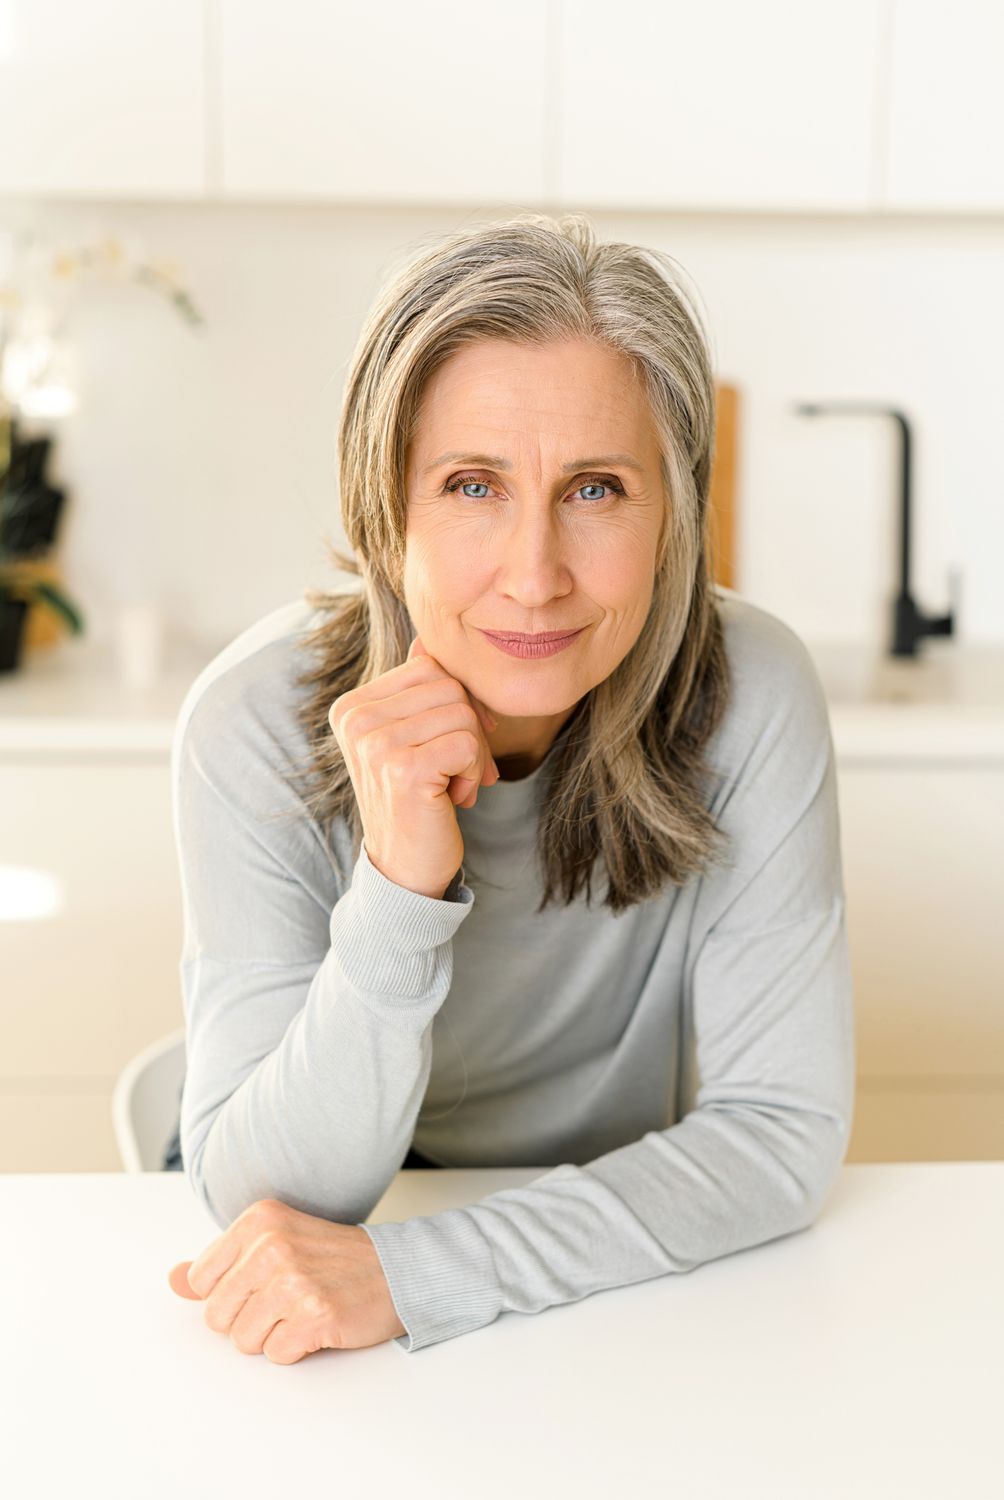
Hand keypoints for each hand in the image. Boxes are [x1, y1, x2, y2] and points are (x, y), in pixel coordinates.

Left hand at [167, 1198, 406, 1362]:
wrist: (396, 1271)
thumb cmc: (333, 1260)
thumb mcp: (275, 1243)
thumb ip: (221, 1263)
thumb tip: (172, 1279)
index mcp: (258, 1220)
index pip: (200, 1281)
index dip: (230, 1294)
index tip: (263, 1282)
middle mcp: (271, 1244)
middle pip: (217, 1316)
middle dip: (248, 1319)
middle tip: (286, 1300)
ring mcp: (293, 1279)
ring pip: (243, 1340)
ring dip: (272, 1336)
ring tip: (302, 1310)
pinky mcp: (314, 1314)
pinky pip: (276, 1354)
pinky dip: (296, 1348)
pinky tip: (319, 1323)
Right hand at [328, 634, 499, 898]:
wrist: (405, 869)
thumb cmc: (417, 800)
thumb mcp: (413, 739)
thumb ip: (417, 693)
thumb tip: (426, 644)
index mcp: (351, 706)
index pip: (430, 668)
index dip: (458, 703)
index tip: (456, 744)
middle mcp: (356, 720)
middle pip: (450, 687)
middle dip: (471, 729)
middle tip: (460, 770)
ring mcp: (375, 744)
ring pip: (464, 714)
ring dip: (474, 755)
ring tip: (451, 786)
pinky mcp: (403, 770)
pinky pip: (469, 743)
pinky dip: (474, 773)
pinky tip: (455, 798)